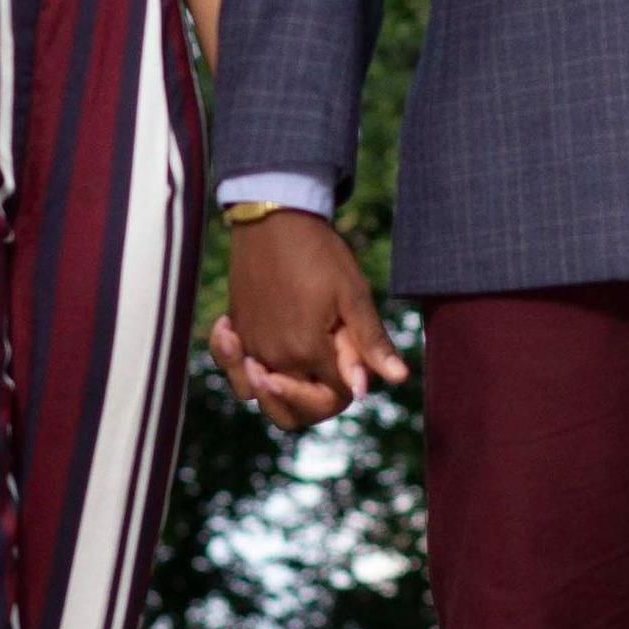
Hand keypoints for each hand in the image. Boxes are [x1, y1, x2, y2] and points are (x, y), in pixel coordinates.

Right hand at [209, 210, 408, 431]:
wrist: (274, 217)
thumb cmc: (319, 252)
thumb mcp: (353, 293)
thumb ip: (370, 342)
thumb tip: (395, 379)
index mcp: (308, 351)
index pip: (333, 398)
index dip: (349, 384)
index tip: (352, 353)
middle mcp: (274, 356)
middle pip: (292, 411)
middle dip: (311, 403)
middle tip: (324, 370)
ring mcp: (249, 345)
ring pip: (257, 396)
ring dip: (273, 393)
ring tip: (287, 367)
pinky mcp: (236, 329)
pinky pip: (233, 368)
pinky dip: (238, 367)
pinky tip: (251, 351)